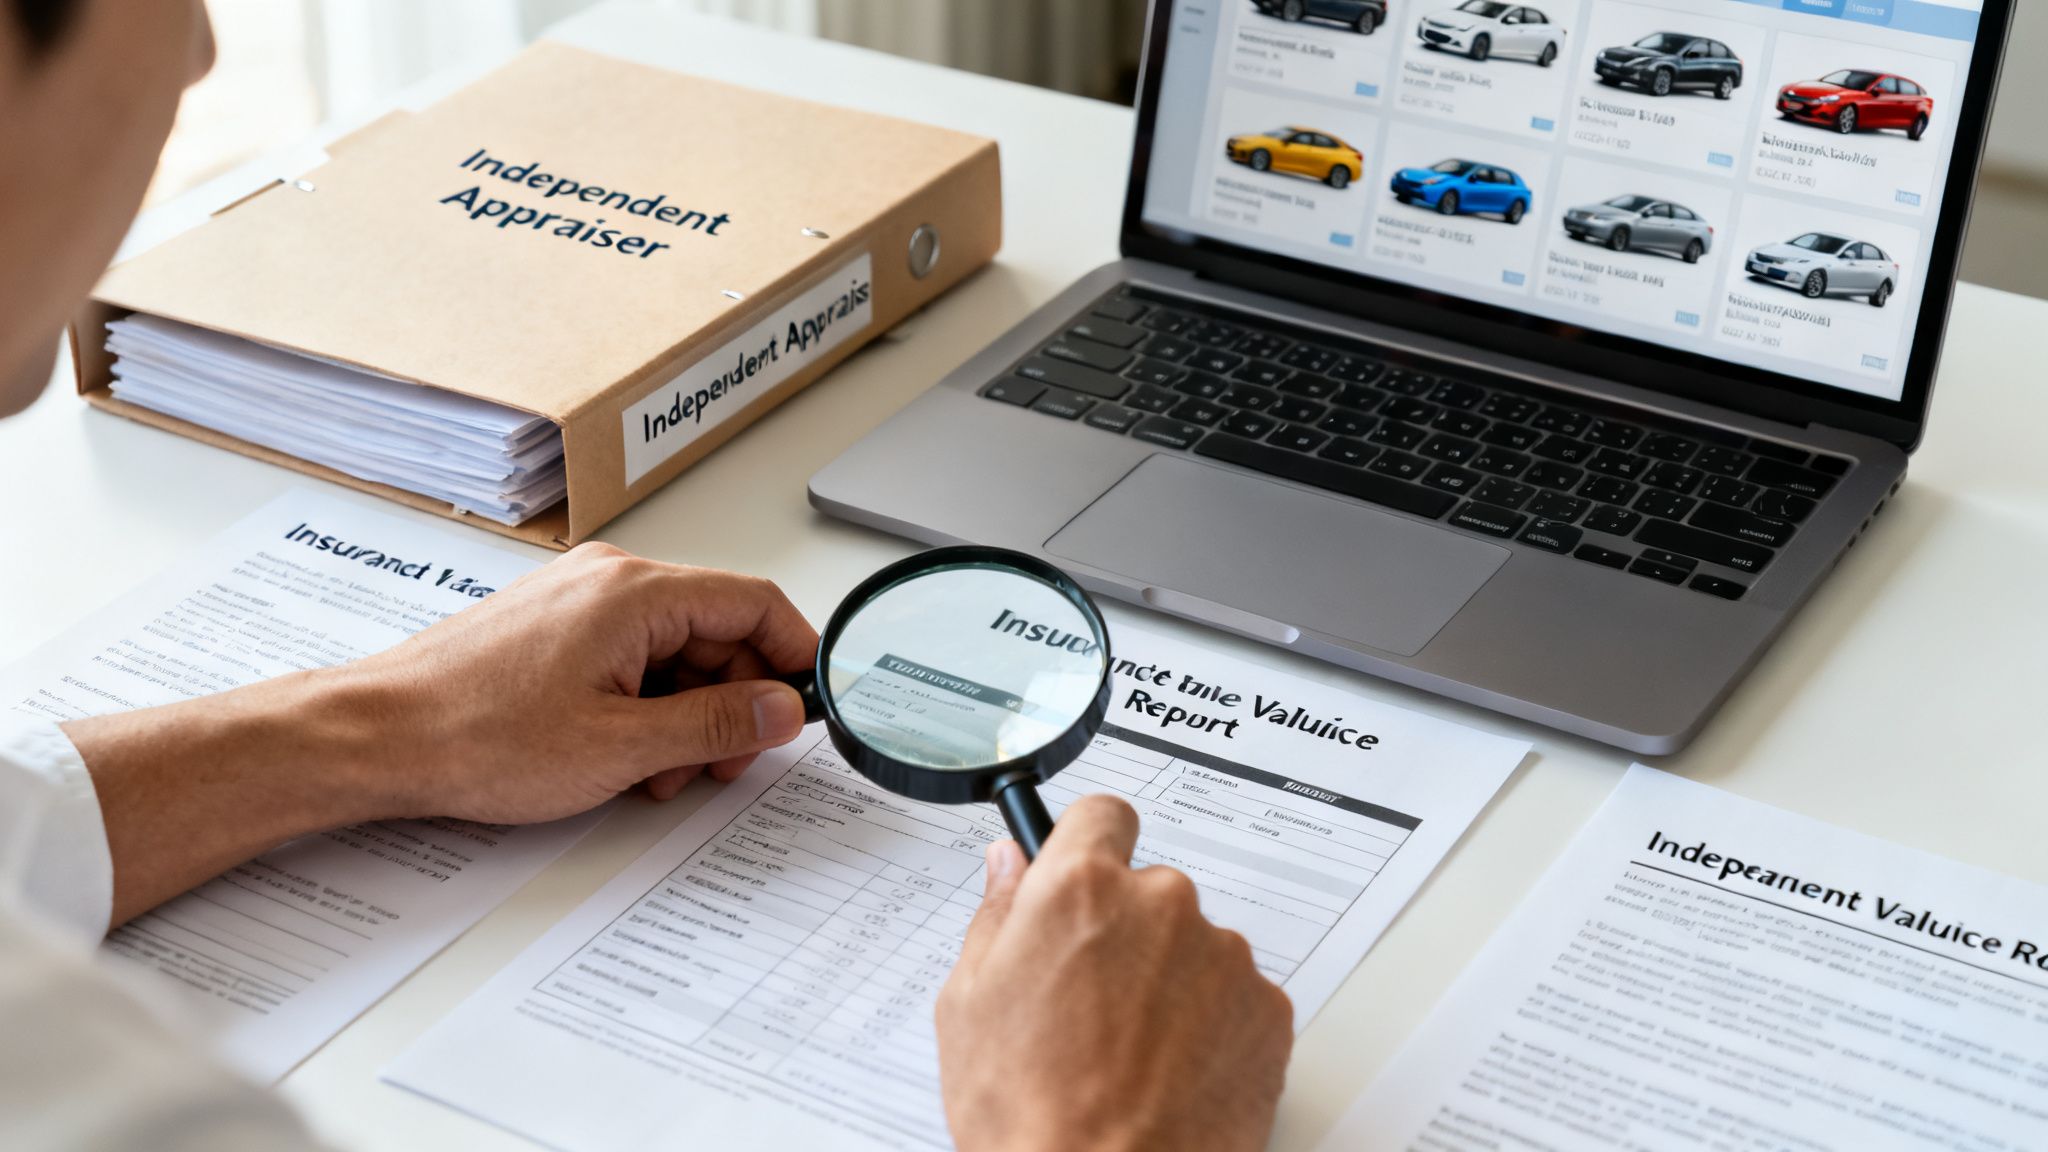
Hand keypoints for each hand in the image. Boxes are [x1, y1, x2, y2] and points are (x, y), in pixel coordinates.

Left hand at [67, 543, 818, 923]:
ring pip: (672, 649)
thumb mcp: (622, 746)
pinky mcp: (553, 628)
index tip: (805, 706)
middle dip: (732, 701)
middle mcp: (609, 580)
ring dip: (684, 712)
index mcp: (635, 592)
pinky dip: (643, 705)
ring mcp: (577, 601)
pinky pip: (629, 657)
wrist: (377, 737)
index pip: (755, 602)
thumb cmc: (475, 735)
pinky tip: (621, 753)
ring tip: (655, 770)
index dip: (794, 656)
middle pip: (716, 628)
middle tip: (723, 763)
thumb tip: (781, 709)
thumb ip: (717, 724)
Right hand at [936, 796, 1293, 1151]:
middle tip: (1088, 1000)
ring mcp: (1223, 957)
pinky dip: (1211, 1024)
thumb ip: (997, 914)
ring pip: (1193, 946)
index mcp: (1081, 889)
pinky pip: (1235, 996)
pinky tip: (1168, 1071)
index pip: (1103, 815)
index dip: (1088, 846)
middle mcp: (1162, 906)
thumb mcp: (968, 1005)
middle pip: (1148, 890)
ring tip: (1127, 1052)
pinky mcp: (1267, 1010)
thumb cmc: (1031, 1114)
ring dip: (1169, 980)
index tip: (1082, 871)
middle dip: (1124, 931)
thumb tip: (1010, 866)